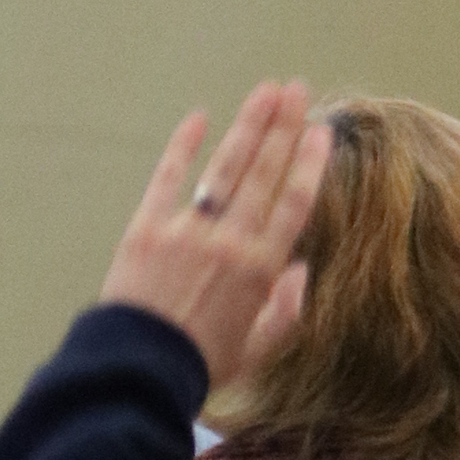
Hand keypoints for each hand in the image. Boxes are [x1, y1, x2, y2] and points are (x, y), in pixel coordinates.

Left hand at [98, 81, 333, 388]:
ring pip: (226, 167)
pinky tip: (198, 117)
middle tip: (296, 90)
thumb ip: (287, 310)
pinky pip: (167, 178)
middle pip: (264, 173)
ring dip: (248, 126)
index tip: (321, 131)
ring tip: (266, 91)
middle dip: (283, 127)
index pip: (294, 202)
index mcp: (263, 268)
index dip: (310, 163)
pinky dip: (182, 147)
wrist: (138, 369)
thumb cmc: (200, 364)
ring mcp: (188, 230)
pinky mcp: (146, 228)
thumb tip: (301, 272)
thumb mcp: (257, 347)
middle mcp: (231, 240)